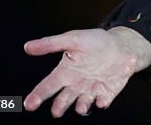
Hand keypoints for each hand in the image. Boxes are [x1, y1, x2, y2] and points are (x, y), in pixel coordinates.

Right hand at [23, 27, 150, 116]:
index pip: (48, 86)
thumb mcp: (73, 38)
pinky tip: (101, 101)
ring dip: (81, 106)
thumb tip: (28, 46)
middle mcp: (76, 84)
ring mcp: (91, 90)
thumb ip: (51, 44)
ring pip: (82, 102)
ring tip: (80, 108)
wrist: (122, 45)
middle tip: (56, 111)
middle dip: (60, 106)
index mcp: (65, 72)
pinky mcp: (107, 92)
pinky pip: (103, 100)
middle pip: (64, 98)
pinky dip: (102, 102)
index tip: (30, 104)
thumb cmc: (96, 42)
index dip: (38, 95)